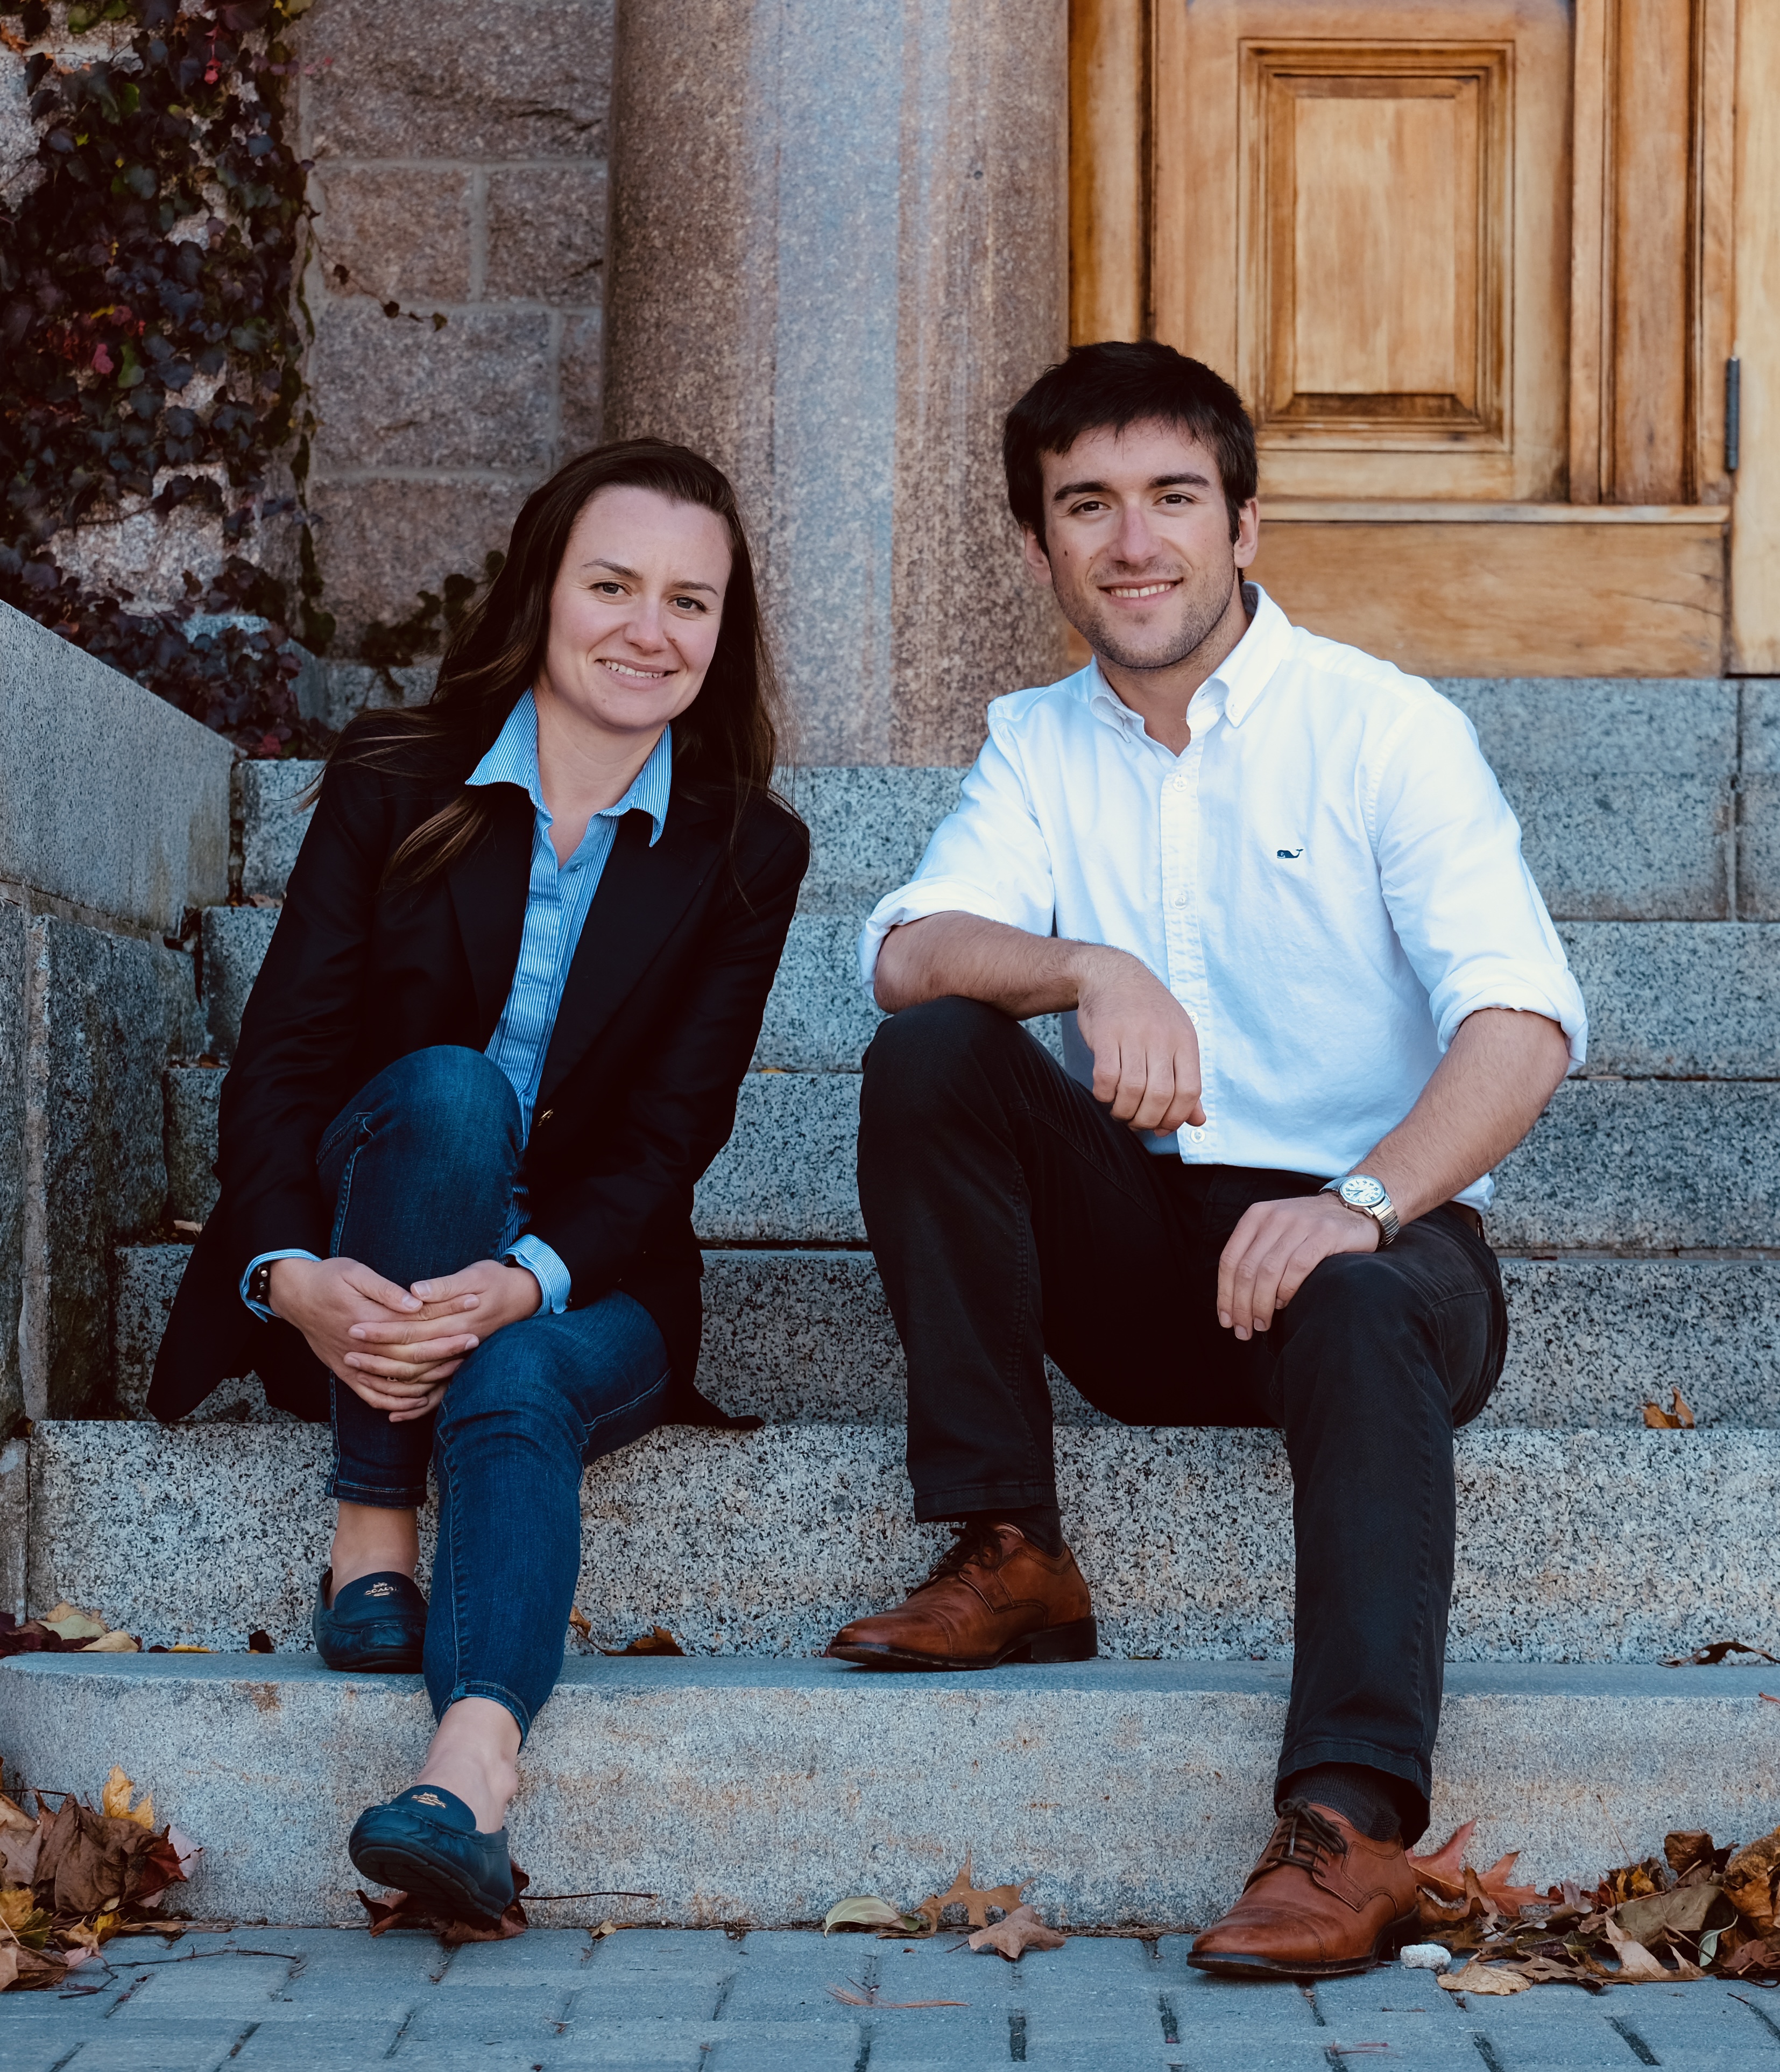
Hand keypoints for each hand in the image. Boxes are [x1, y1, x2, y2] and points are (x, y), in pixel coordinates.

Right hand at [267, 1255, 481, 1420]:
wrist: (294, 1296)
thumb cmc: (327, 1278)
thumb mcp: (354, 1272)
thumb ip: (385, 1290)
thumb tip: (415, 1303)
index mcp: (367, 1321)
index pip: (415, 1324)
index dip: (445, 1317)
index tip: (470, 1306)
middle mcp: (362, 1349)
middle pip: (412, 1355)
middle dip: (446, 1348)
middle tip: (474, 1339)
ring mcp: (353, 1365)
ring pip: (398, 1381)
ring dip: (430, 1377)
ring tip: (458, 1366)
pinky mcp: (346, 1374)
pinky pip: (374, 1396)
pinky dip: (398, 1402)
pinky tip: (421, 1400)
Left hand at [342, 1261, 543, 1417]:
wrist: (525, 1297)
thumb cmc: (496, 1281)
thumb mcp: (474, 1275)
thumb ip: (444, 1287)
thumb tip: (416, 1293)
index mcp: (455, 1322)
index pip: (411, 1329)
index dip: (382, 1330)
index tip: (355, 1328)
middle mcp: (456, 1345)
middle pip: (410, 1358)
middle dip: (376, 1356)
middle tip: (347, 1352)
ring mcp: (458, 1360)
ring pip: (419, 1379)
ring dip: (388, 1379)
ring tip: (358, 1373)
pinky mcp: (460, 1367)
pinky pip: (436, 1395)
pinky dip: (414, 1407)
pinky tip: (393, 1414)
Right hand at [1073, 947, 1206, 1133]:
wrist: (1112, 975)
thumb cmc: (1146, 1014)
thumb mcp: (1175, 1040)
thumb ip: (1186, 1081)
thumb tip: (1198, 1120)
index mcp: (1185, 1040)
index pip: (1190, 1091)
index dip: (1176, 1118)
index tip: (1161, 1128)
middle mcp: (1162, 1037)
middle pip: (1160, 1095)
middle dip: (1147, 1120)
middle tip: (1136, 1123)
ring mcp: (1133, 1034)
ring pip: (1132, 1090)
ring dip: (1123, 1111)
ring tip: (1119, 1111)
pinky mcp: (1105, 1034)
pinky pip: (1106, 1076)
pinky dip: (1104, 1094)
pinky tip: (1104, 1094)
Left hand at [1217, 1191, 1379, 1340]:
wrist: (1353, 1208)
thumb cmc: (1309, 1229)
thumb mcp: (1275, 1231)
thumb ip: (1255, 1255)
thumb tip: (1235, 1300)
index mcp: (1256, 1216)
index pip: (1230, 1260)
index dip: (1224, 1294)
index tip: (1225, 1320)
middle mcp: (1275, 1217)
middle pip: (1246, 1269)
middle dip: (1241, 1306)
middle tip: (1244, 1330)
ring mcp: (1300, 1224)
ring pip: (1268, 1272)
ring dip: (1261, 1304)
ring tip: (1262, 1324)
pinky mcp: (1325, 1234)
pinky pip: (1298, 1267)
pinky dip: (1287, 1290)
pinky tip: (1284, 1304)